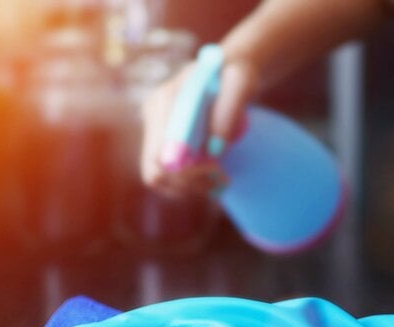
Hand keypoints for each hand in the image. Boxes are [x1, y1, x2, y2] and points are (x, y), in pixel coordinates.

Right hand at [140, 56, 258, 198]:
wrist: (228, 72)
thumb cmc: (236, 74)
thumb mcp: (240, 84)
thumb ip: (229, 111)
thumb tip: (215, 150)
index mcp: (166, 99)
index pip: (159, 153)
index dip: (185, 171)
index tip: (216, 166)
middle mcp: (154, 117)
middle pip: (155, 171)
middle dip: (189, 183)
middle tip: (222, 178)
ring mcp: (155, 132)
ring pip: (159, 180)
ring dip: (191, 188)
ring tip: (222, 179)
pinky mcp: (162, 144)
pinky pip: (167, 178)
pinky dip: (189, 186)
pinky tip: (213, 177)